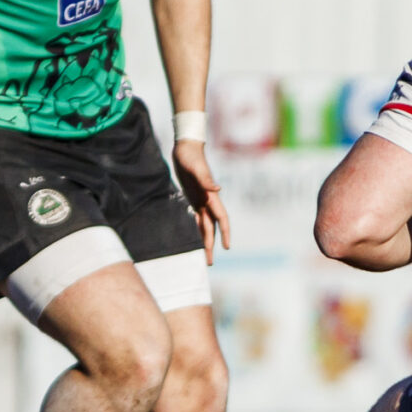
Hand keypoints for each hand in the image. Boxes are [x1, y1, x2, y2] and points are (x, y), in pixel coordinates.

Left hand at [171, 138, 232, 262]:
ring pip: (205, 226)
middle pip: (212, 228)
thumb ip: (205, 179)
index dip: (225, 233)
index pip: (221, 218)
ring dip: (205, 241)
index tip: (226, 247)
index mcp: (210, 196)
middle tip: (209, 263)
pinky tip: (194, 239)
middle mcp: (208, 201)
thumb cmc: (190, 157)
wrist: (186, 148)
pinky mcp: (192, 198)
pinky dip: (196, 229)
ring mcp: (200, 200)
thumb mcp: (195, 167)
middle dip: (211, 245)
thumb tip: (218, 188)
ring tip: (203, 257)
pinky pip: (196, 218)